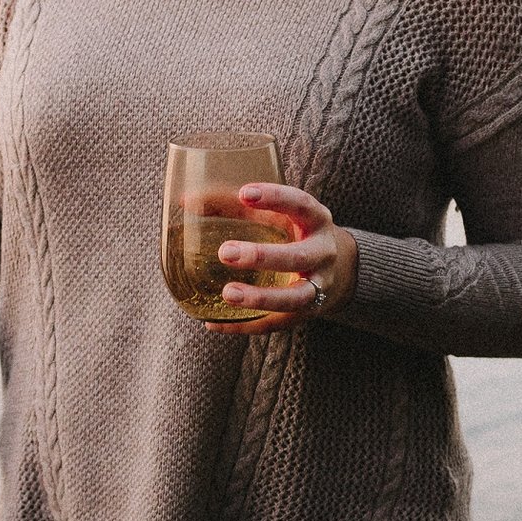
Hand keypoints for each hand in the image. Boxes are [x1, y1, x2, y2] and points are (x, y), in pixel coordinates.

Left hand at [212, 184, 356, 329]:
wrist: (336, 269)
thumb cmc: (293, 233)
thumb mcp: (275, 214)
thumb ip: (233, 206)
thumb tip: (185, 202)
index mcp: (316, 220)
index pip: (301, 205)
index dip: (275, 198)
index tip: (244, 194)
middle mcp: (322, 253)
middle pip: (297, 257)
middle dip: (262, 256)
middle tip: (225, 253)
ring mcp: (318, 287)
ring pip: (294, 298)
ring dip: (261, 298)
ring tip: (228, 293)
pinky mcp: (305, 314)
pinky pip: (275, 324)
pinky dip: (244, 326)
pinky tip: (214, 323)